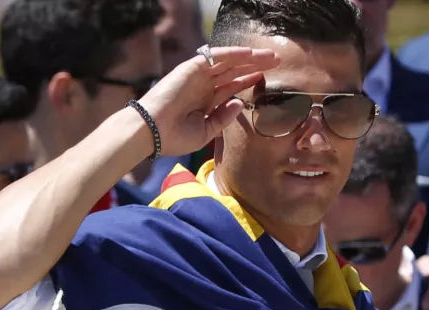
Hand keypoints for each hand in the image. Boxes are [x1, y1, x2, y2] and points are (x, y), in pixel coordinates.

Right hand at [138, 46, 279, 157]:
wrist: (152, 132)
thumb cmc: (175, 137)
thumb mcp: (206, 131)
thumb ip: (223, 117)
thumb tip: (240, 102)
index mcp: (206, 101)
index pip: (232, 86)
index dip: (249, 80)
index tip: (266, 78)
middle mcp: (204, 85)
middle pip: (234, 71)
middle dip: (256, 66)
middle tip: (277, 61)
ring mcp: (198, 76)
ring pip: (228, 62)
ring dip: (249, 58)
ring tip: (270, 56)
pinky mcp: (191, 68)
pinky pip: (215, 57)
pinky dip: (232, 54)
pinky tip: (250, 54)